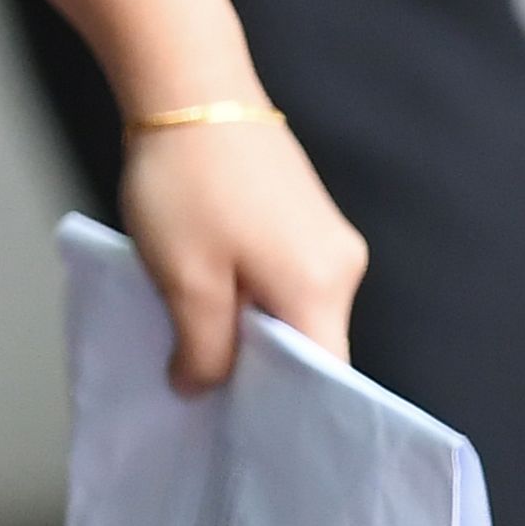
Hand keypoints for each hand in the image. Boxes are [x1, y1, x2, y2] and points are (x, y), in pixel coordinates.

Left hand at [120, 113, 368, 391]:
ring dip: (246, 328)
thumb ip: (201, 346)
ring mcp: (327, 237)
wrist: (189, 88)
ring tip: (195, 344)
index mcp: (322, 287)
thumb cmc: (186, 182)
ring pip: (292, 310)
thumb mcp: (183, 277)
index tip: (246, 437)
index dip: (288, 414)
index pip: (327, 379)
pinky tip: (203, 295)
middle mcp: (341, 265)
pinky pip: (283, 277)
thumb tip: (203, 390)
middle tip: (207, 397)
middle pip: (310, 346)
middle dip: (260, 372)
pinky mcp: (303, 215)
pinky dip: (247, 294)